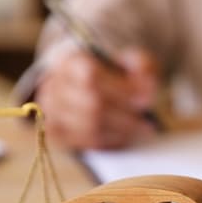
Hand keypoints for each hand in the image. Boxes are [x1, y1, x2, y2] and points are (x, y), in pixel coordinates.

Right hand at [37, 46, 159, 149]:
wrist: (97, 88)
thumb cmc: (118, 74)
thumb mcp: (134, 62)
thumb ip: (143, 67)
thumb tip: (145, 89)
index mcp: (70, 60)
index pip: (90, 76)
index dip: (121, 90)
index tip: (145, 99)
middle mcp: (54, 84)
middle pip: (91, 104)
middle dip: (125, 114)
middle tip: (149, 121)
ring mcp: (51, 109)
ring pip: (89, 126)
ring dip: (122, 130)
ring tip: (143, 128)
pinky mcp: (56, 131)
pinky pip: (84, 142)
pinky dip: (110, 141)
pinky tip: (126, 135)